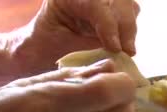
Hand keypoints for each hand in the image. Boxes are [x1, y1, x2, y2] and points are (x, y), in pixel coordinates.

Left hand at [17, 0, 140, 72]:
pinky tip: (123, 46)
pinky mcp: (109, 8)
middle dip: (125, 25)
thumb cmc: (44, 48)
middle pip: (118, 0)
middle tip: (127, 51)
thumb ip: (89, 47)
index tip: (115, 48)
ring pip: (127, 5)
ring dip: (129, 27)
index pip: (96, 4)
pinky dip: (128, 29)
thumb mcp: (62, 47)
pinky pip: (129, 13)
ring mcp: (99, 0)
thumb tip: (117, 52)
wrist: (38, 49)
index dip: (109, 25)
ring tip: (126, 50)